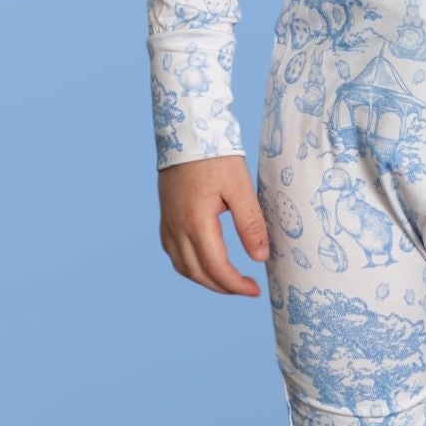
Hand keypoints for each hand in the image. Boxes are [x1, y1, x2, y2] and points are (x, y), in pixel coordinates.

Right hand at [158, 154, 270, 295]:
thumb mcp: (240, 188)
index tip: (254, 290)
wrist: (187, 134)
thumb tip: (260, 258)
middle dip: (223, 287)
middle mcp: (177, 228)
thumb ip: (250, 225)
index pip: (215, 268)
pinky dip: (191, 267)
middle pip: (198, 273)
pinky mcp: (166, 218)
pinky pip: (174, 254)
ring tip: (229, 280)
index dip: (235, 285)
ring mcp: (168, 224)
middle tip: (247, 288)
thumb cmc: (216, 158)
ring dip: (206, 279)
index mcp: (196, 222)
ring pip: (183, 267)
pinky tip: (206, 264)